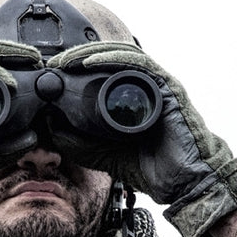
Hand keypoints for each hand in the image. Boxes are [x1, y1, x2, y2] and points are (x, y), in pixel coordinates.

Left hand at [47, 42, 236, 236]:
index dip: (77, 68)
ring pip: (121, 56)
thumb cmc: (155, 169)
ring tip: (68, 60)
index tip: (52, 73)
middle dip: (79, 57)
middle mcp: (144, 89)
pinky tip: (91, 63)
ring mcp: (157, 86)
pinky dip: (113, 60)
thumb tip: (51, 129)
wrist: (185, 183)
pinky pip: (138, 65)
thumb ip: (81, 145)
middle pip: (109, 60)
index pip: (102, 74)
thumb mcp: (106, 156)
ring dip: (92, 54)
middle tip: (55, 63)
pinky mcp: (167, 89)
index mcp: (131, 101)